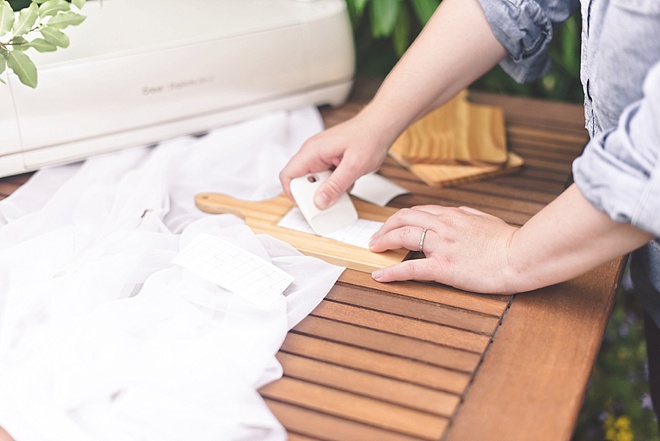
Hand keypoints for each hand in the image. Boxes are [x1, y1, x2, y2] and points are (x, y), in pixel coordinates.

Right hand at [279, 112, 392, 209]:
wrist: (381, 125)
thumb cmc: (369, 137)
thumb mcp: (354, 166)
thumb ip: (336, 185)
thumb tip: (320, 202)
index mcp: (312, 151)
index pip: (288, 175)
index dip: (293, 193)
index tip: (307, 204)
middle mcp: (313, 152)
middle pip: (300, 180)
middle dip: (313, 193)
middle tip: (329, 198)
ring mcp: (321, 155)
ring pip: (314, 180)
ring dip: (327, 189)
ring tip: (343, 187)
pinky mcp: (330, 159)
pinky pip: (325, 177)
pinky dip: (335, 184)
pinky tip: (348, 181)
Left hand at [369, 205, 518, 293]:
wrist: (522, 255)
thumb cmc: (509, 241)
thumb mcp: (485, 219)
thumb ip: (467, 215)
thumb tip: (457, 213)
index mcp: (454, 215)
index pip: (418, 211)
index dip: (400, 218)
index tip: (392, 226)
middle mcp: (444, 226)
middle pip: (404, 218)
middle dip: (385, 227)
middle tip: (376, 238)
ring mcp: (442, 246)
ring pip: (403, 236)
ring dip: (384, 241)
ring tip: (374, 249)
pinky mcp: (444, 267)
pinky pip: (410, 268)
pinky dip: (391, 272)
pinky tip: (380, 276)